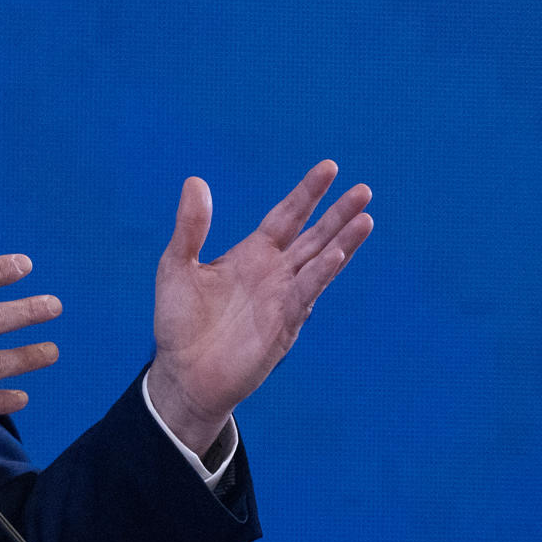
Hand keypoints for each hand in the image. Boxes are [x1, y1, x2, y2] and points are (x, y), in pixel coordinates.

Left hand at [146, 160, 373, 453]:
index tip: (329, 168)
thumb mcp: (176, 265)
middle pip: (313, 235)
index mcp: (252, 254)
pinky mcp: (283, 323)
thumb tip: (195, 181)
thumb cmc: (178, 321)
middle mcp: (273, 272)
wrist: (182, 373)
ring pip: (319, 262)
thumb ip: (190, 226)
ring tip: (365, 217)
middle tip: (363, 190)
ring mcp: (283, 297)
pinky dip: (322, 272)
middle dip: (337, 213)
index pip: (286, 216)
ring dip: (342, 241)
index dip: (307, 193)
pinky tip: (337, 253)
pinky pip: (305, 292)